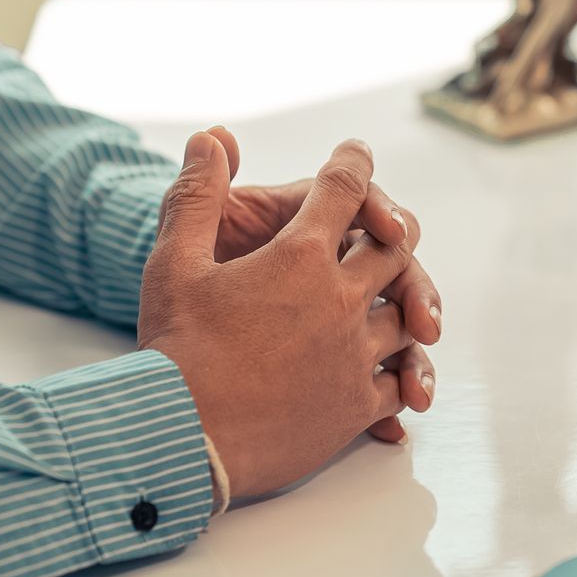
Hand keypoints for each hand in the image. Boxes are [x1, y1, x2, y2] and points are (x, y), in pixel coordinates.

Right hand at [139, 134, 436, 499]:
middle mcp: (340, 301)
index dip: (351, 163)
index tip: (355, 152)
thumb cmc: (173, 349)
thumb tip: (212, 136)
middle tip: (382, 231)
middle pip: (392, 251)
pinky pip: (397, 383)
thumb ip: (196, 194)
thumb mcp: (172, 261)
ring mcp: (354, 357)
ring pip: (404, 319)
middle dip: (388, 234)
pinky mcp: (355, 409)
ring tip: (397, 309)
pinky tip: (395, 377)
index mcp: (299, 257)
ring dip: (401, 307)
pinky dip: (399, 374)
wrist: (180, 440)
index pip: (344, 190)